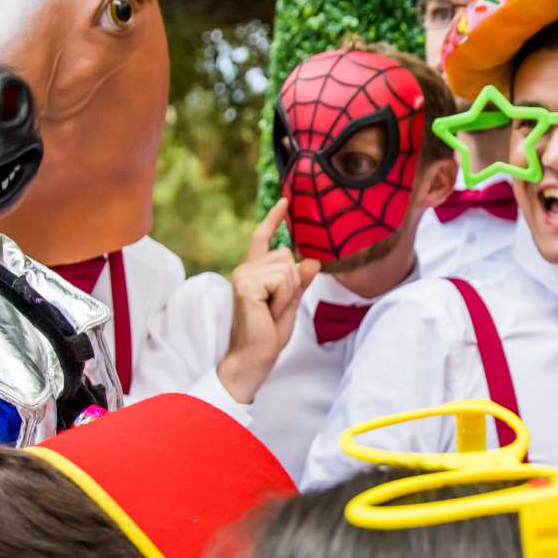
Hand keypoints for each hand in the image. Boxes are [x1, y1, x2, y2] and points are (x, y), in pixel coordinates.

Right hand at [218, 205, 320, 402]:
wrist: (253, 357)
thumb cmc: (268, 335)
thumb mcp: (290, 304)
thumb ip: (300, 282)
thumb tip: (314, 261)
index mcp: (253, 272)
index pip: (263, 238)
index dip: (275, 219)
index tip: (286, 200)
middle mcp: (245, 269)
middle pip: (287, 255)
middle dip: (292, 283)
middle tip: (276, 307)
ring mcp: (243, 276)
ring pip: (288, 268)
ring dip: (288, 293)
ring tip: (271, 311)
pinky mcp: (246, 285)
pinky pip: (283, 280)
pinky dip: (284, 298)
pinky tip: (269, 311)